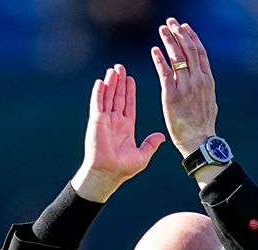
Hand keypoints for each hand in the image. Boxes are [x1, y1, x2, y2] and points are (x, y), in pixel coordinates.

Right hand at [71, 64, 164, 202]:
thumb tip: (161, 136)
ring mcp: (104, 120)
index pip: (128, 104)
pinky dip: (99, 92)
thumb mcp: (142, 155)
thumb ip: (151, 144)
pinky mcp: (96, 121)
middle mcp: (115, 122)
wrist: (107, 174)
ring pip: (108, 97)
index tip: (131, 78)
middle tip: (120, 67)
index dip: (130, 91)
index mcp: (126, 128)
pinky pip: (97, 103)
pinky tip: (101, 81)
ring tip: (113, 69)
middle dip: (119, 82)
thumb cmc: (122, 169)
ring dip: (110, 83)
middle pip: (118, 97)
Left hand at [151, 19, 217, 158]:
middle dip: (180, 33)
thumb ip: (204, 88)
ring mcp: (186, 87)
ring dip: (169, 41)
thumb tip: (203, 81)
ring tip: (162, 30)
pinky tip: (154, 50)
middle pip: (189, 50)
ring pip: (177, 57)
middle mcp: (198, 80)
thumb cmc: (203, 125)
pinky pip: (165, 73)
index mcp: (207, 80)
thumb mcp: (209, 102)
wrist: (199, 141)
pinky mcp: (172, 96)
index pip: (200, 52)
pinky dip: (159, 60)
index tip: (185, 27)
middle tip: (171, 22)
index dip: (192, 37)